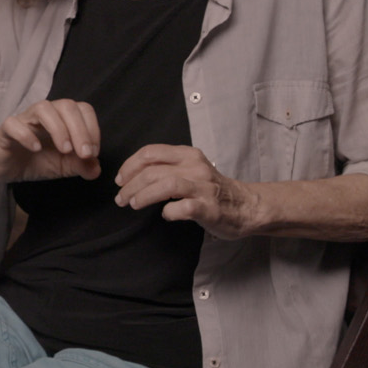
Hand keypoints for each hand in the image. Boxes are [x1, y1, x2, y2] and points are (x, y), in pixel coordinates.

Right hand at [0, 99, 101, 183]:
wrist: (6, 168)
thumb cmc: (36, 161)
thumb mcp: (64, 167)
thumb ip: (81, 166)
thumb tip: (97, 168)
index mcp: (62, 118)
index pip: (82, 109)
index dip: (92, 128)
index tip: (93, 153)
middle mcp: (45, 114)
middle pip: (66, 105)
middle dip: (80, 129)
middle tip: (84, 154)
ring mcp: (25, 119)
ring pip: (43, 108)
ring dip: (58, 128)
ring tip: (64, 150)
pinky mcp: (6, 130)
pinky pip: (14, 124)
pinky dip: (27, 135)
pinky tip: (36, 149)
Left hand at [113, 145, 262, 238]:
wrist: (247, 206)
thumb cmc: (212, 189)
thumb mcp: (190, 169)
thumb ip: (167, 167)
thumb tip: (132, 176)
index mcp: (188, 154)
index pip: (150, 152)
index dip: (129, 166)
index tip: (120, 180)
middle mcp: (195, 167)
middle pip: (152, 171)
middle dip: (130, 185)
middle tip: (121, 198)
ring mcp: (203, 188)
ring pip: (165, 185)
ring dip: (143, 195)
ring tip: (133, 204)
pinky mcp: (209, 208)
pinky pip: (183, 208)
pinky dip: (169, 212)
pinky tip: (166, 215)